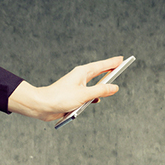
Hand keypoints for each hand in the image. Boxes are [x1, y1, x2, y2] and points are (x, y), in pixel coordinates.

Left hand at [7, 56, 123, 120]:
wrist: (43, 106)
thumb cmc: (60, 98)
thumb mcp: (84, 95)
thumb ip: (101, 91)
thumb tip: (114, 87)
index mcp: (82, 73)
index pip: (101, 66)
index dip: (112, 63)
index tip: (121, 59)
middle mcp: (80, 78)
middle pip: (98, 73)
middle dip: (109, 70)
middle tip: (119, 65)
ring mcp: (77, 87)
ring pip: (93, 85)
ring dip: (101, 87)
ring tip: (111, 81)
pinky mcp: (74, 96)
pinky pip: (88, 95)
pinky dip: (93, 98)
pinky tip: (96, 101)